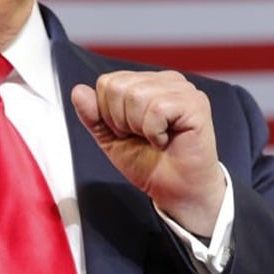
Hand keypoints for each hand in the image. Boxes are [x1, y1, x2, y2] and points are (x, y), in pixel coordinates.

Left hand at [70, 70, 226, 235]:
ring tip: (154, 139)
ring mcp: (183, 90)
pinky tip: (165, 140)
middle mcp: (166, 81)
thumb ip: (93, 116)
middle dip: (122, 120)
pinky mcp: (195, 104)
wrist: (176, 192)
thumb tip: (78, 91)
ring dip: (139, 127)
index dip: (109, 114)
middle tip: (141, 137)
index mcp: (147, 83)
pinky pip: (157, 109)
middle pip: (118, 87)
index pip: (108, 82)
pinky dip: (154, 132)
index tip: (128, 133)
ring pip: (136, 96)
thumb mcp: (111, 140)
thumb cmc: (151, 165)